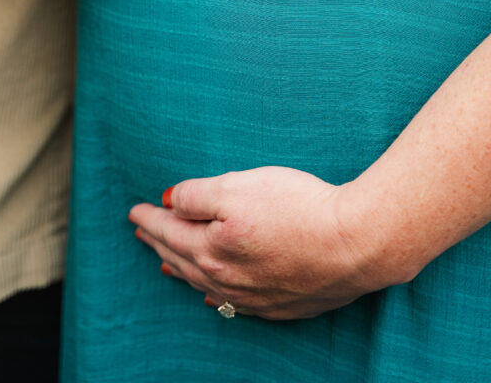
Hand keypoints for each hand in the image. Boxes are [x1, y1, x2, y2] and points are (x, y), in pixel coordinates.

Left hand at [129, 167, 386, 319]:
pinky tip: (212, 296)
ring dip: (182, 270)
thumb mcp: (240, 186)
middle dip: (160, 243)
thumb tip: (169, 202)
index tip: (134, 211)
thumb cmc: (299, 207)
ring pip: (205, 284)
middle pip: (183, 259)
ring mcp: (254, 296)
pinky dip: (214, 294)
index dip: (150, 219)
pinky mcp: (281, 303)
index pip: (170, 232)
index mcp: (212, 248)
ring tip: (166, 263)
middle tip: (142, 232)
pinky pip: (233, 304)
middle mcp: (227, 279)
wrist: (356, 244)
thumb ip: (198, 195)